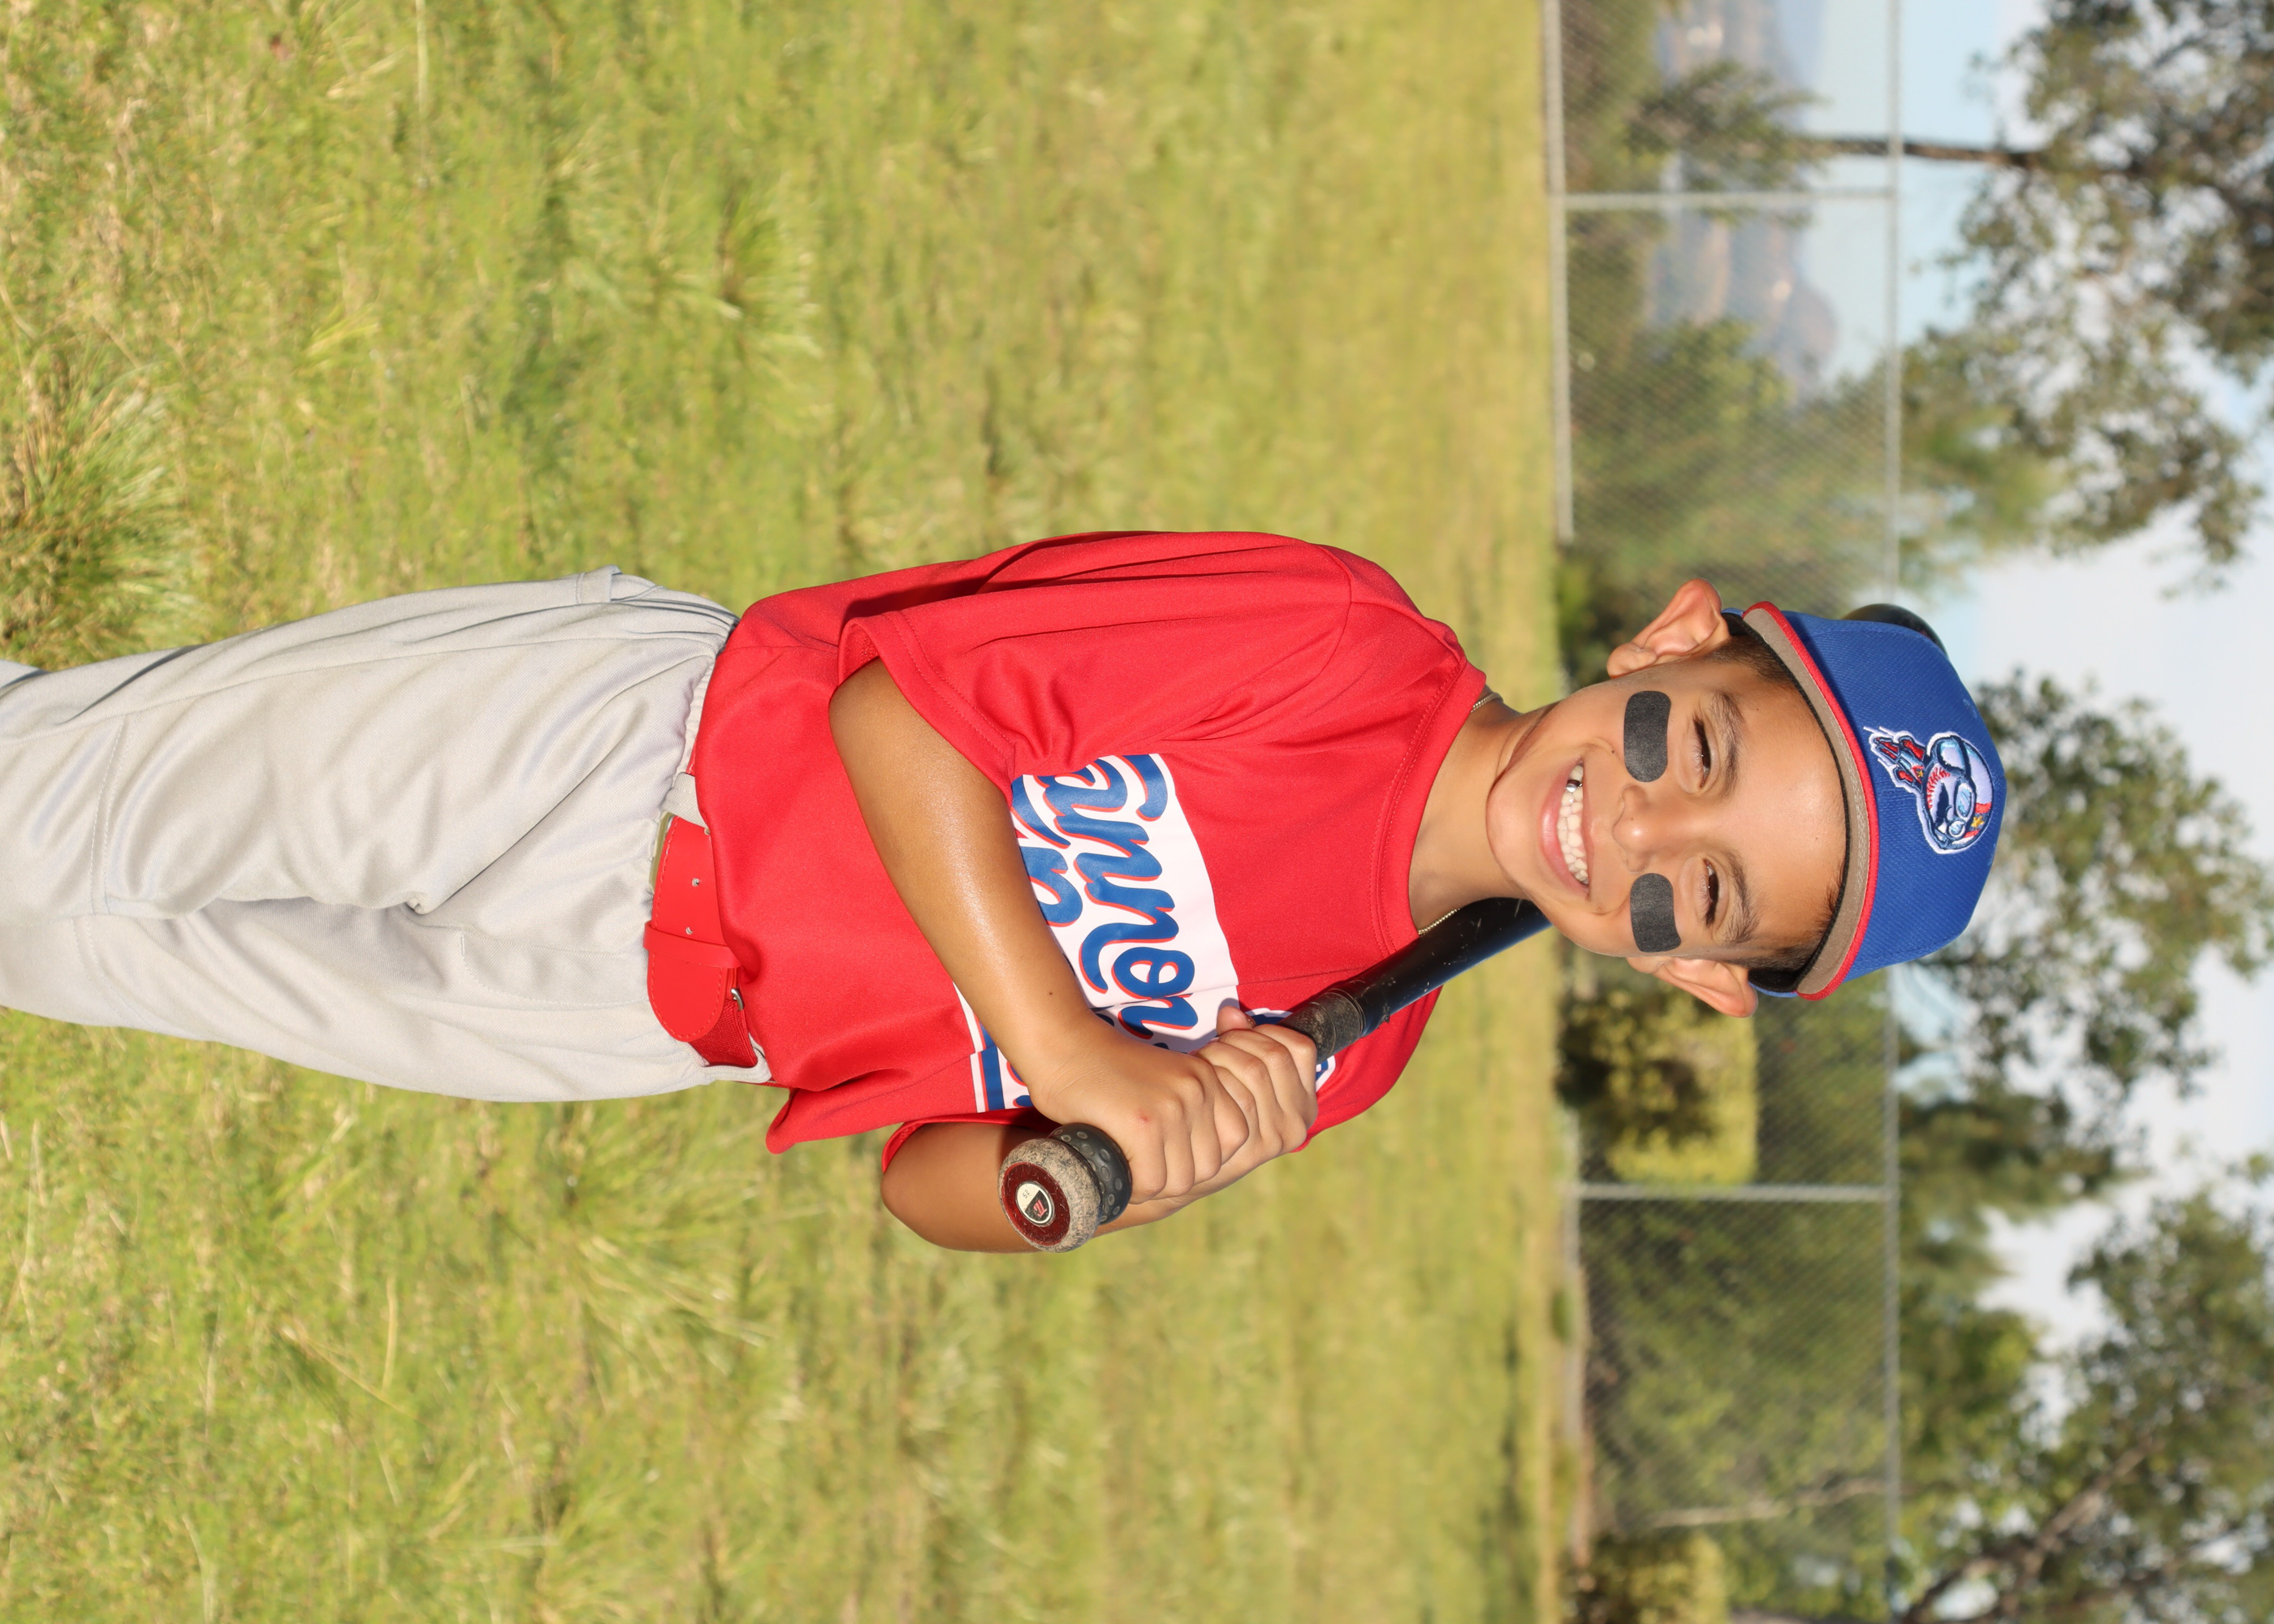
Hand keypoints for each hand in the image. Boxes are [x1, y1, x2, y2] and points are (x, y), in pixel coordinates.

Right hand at [1020, 1003, 1319, 1206]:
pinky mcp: (1144, 1123)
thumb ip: (1190, 1108)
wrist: (1062, 1043)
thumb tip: (1208, 1164)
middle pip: (1210, 1165)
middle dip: (1176, 1175)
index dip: (1201, 1155)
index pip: (1235, 1139)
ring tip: (1126, 1166)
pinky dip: (1133, 1186)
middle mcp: (1198, 1090)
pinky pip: (1152, 1181)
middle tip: (1141, 1165)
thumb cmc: (1106, 1069)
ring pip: (1182, 1179)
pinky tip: (1113, 1167)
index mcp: (1208, 1078)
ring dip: (1153, 1184)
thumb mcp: (1165, 1080)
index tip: (1167, 1152)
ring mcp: (1173, 1106)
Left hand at [1187, 1002, 1318, 1189]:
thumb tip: (1230, 1012)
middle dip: (1236, 1041)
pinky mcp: (1253, 1147)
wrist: (1188, 1170)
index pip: (1299, 1047)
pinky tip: (1198, 1084)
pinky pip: (1236, 1092)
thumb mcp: (1237, 1077)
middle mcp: (1299, 1121)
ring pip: (1254, 1068)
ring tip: (1201, 1064)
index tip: (1236, 1037)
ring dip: (1220, 1056)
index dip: (1264, 1032)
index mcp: (1304, 1102)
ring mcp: (1278, 1136)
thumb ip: (1240, 1042)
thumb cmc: (1214, 1115)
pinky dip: (1214, 1076)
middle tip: (1211, 1049)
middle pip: (1273, 1055)